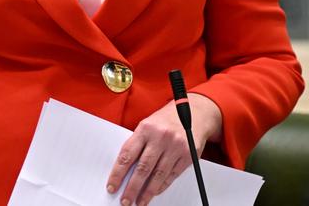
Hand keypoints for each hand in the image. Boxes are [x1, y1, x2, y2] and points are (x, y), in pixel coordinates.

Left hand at [106, 93, 221, 205]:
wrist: (195, 111)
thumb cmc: (167, 119)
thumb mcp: (148, 124)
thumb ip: (138, 143)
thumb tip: (125, 168)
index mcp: (146, 128)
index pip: (128, 154)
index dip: (118, 173)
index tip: (112, 186)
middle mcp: (160, 137)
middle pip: (143, 168)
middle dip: (132, 188)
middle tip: (125, 200)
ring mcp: (175, 147)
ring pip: (158, 175)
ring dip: (147, 192)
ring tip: (139, 202)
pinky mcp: (188, 155)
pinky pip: (172, 175)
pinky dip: (162, 186)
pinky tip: (154, 193)